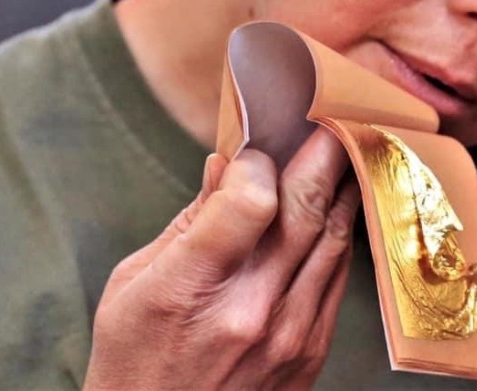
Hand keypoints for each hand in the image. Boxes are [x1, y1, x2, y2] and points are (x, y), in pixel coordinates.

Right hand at [83, 128, 360, 389]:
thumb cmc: (134, 360)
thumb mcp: (131, 285)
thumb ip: (188, 223)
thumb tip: (224, 167)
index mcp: (192, 289)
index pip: (251, 200)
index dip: (259, 163)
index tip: (254, 150)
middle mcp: (251, 311)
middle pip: (304, 211)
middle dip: (322, 153)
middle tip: (331, 116)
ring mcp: (289, 335)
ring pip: (334, 240)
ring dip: (342, 187)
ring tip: (344, 149)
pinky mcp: (310, 351)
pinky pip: (338, 277)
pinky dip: (340, 234)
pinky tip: (338, 207)